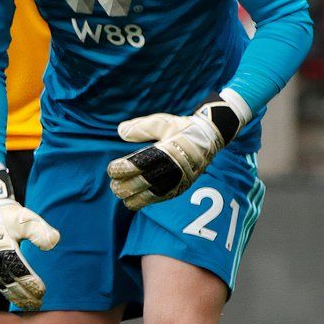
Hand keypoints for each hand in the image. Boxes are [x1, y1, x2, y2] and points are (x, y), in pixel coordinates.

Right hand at [0, 164, 59, 309]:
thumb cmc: (13, 216)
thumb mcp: (28, 219)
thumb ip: (40, 230)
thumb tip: (52, 243)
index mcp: (4, 246)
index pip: (18, 270)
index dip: (30, 282)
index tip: (43, 291)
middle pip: (11, 281)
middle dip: (26, 294)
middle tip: (40, 303)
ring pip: (4, 285)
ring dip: (17, 296)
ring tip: (30, 305)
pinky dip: (8, 292)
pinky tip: (17, 299)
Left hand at [106, 98, 244, 209]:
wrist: (211, 137)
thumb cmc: (183, 128)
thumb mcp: (162, 123)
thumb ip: (141, 127)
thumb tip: (120, 131)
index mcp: (168, 151)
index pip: (139, 165)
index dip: (122, 169)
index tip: (112, 168)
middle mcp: (174, 168)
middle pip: (142, 183)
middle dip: (124, 185)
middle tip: (114, 182)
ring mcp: (178, 180)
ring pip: (150, 195)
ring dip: (132, 196)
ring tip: (120, 192)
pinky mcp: (181, 188)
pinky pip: (160, 199)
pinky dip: (144, 200)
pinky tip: (133, 199)